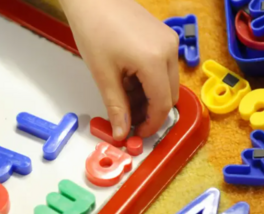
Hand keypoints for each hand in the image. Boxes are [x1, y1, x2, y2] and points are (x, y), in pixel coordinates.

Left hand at [59, 0, 179, 139]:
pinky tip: (128, 79)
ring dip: (149, 96)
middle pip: (169, 94)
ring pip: (167, 82)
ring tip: (122, 95)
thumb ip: (116, 106)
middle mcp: (169, 50)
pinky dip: (149, 80)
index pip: (162, 104)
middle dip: (150, 111)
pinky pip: (163, 67)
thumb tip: (121, 132)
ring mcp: (168, 41)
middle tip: (127, 118)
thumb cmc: (94, 28)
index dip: (151, 124)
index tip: (137, 133)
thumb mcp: (103, 74)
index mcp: (154, 60)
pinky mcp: (163, 36)